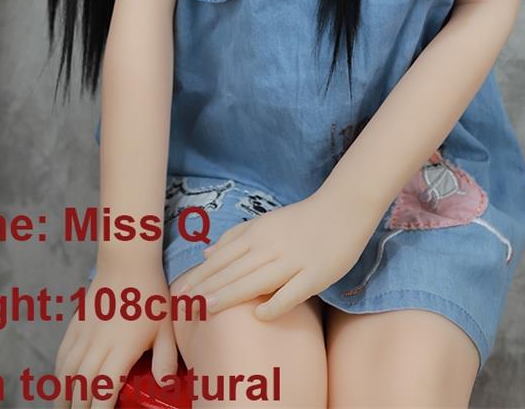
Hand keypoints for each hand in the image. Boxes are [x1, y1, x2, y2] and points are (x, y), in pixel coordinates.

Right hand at [53, 258, 178, 408]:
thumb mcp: (166, 327)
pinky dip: (59, 373)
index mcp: (122, 347)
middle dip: (79, 407)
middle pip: (82, 385)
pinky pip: (62, 354)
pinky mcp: (76, 324)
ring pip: (67, 372)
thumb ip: (165, 358)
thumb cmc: (151, 295)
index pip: (104, 388)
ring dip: (64, 395)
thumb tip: (165, 386)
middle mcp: (99, 343)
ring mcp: (84, 333)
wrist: (127, 262)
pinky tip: (61, 384)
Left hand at [179, 187, 374, 321]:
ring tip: (207, 309)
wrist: (343, 208)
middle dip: (208, 287)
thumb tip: (206, 252)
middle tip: (184, 304)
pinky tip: (259, 315)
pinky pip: (293, 292)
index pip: (223, 257)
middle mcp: (271, 246)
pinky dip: (275, 303)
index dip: (202, 274)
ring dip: (230, 295)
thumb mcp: (266, 221)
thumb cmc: (302, 219)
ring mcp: (293, 261)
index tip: (181, 290)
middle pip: (234, 269)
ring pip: (256, 280)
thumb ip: (237, 236)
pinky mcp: (315, 274)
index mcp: (258, 233)